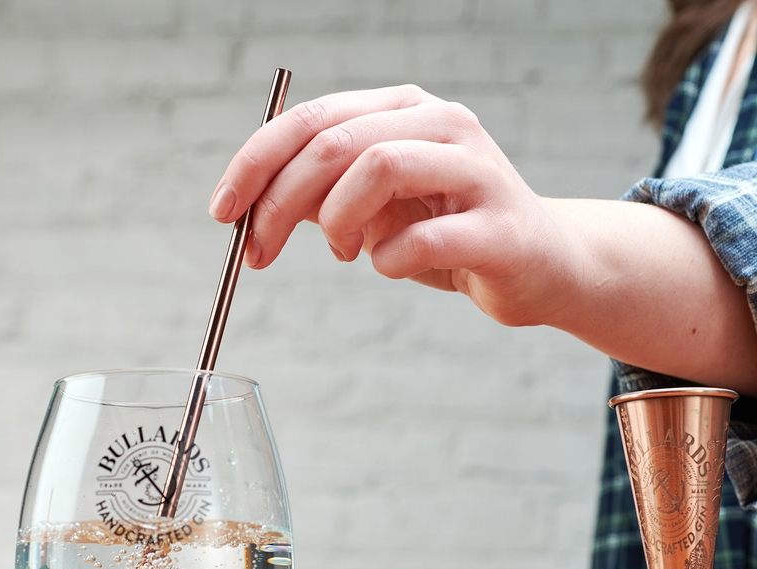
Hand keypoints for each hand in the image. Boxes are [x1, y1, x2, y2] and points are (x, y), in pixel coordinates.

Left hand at [209, 84, 577, 326]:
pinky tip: (391, 266)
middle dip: (279, 202)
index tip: (222, 211)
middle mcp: (441, 123)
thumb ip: (319, 195)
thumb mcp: (371, 207)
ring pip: (379, 166)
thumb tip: (251, 204)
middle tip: (259, 251)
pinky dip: (387, 260)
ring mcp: (476, 169)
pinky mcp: (500, 225)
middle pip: (335, 142)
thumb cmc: (446, 233)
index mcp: (403, 109)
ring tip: (343, 253)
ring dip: (337, 221)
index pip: (309, 118)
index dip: (254, 163)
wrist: (540, 265)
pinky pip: (420, 239)